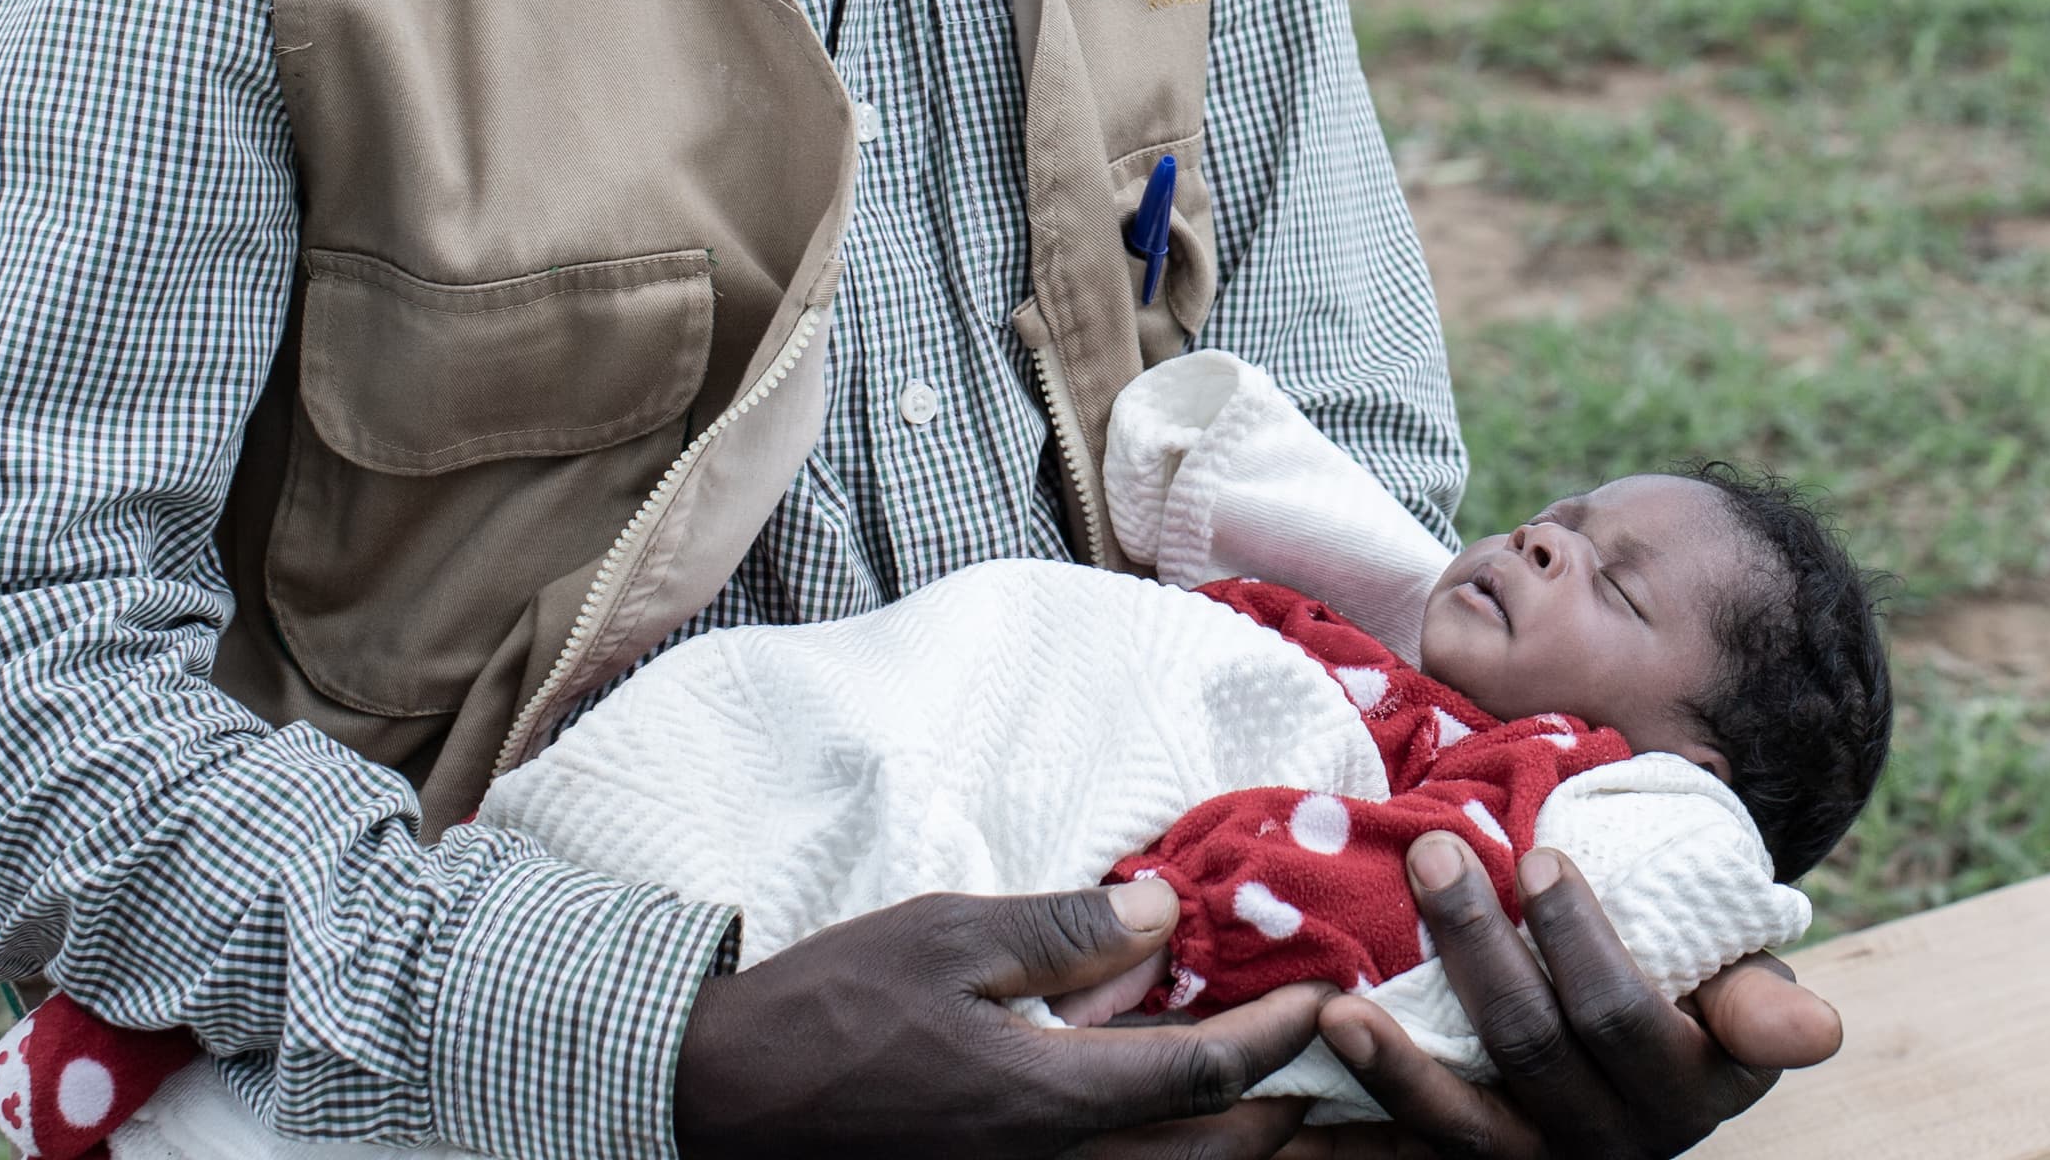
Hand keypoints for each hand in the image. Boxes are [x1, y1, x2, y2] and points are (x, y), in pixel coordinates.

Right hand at [673, 875, 1325, 1159]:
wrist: (724, 1101)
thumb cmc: (830, 1008)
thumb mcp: (948, 936)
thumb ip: (1066, 931)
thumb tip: (1164, 913)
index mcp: (1047, 1099)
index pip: (1206, 1077)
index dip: (1281, 1033)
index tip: (1326, 989)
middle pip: (1213, 1156)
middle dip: (1284, 1106)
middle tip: (1320, 1045)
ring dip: (1229, 1134)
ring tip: (1263, 1071)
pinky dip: (1162, 1142)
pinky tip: (1158, 1084)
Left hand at [1278, 838, 1841, 1158]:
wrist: (1640, 1086)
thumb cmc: (1691, 1005)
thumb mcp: (1738, 1003)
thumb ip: (1761, 1006)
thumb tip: (1822, 1031)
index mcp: (1685, 1090)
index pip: (1622, 1016)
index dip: (1580, 942)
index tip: (1538, 856)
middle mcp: (1612, 1145)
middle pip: (1531, 1048)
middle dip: (1478, 949)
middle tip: (1434, 854)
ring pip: (1462, 1123)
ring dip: (1394, 1065)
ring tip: (1338, 1004)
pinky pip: (1411, 1158)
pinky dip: (1359, 1121)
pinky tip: (1309, 1074)